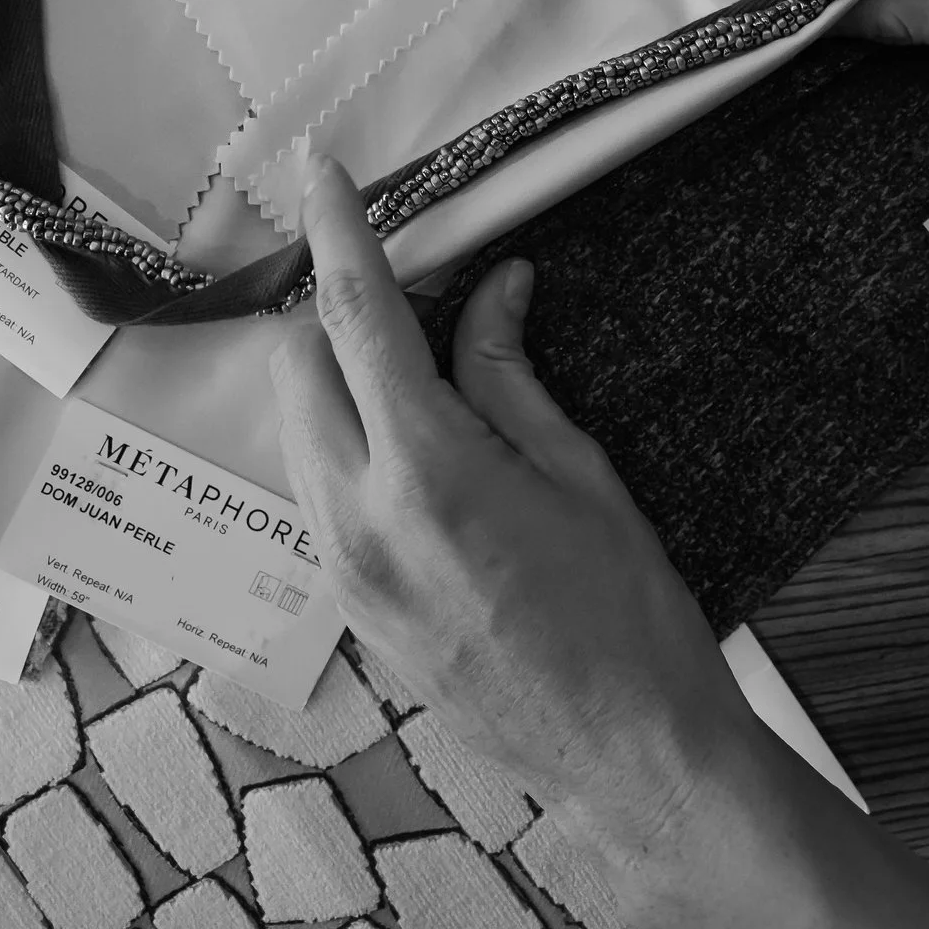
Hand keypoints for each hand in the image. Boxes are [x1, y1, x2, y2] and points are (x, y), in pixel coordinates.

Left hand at [269, 157, 928, 928]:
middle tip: (396, 280)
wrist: (628, 760)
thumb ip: (511, 375)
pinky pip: (321, 496)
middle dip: (329, 309)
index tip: (319, 168)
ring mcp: (345, 574)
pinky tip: (416, 446)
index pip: (355, 316)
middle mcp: (361, 520)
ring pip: (299, 433)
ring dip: (335, 380)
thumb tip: (492, 291)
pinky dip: (348, 446)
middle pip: (298, 368)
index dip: (336, 230)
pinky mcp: (351, 612)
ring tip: (413, 362)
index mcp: (427, 471)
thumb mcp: (584, 475)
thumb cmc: (630, 617)